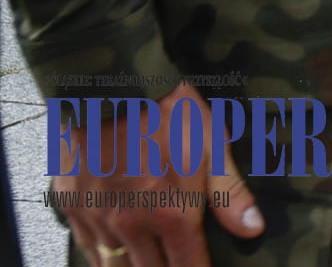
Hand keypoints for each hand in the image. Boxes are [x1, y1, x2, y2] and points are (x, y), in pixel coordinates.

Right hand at [57, 80, 261, 264]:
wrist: (111, 88)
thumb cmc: (170, 114)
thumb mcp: (212, 146)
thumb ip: (230, 194)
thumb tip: (253, 230)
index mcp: (171, 213)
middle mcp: (131, 226)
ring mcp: (98, 220)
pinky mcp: (73, 209)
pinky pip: (89, 252)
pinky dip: (103, 261)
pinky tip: (116, 260)